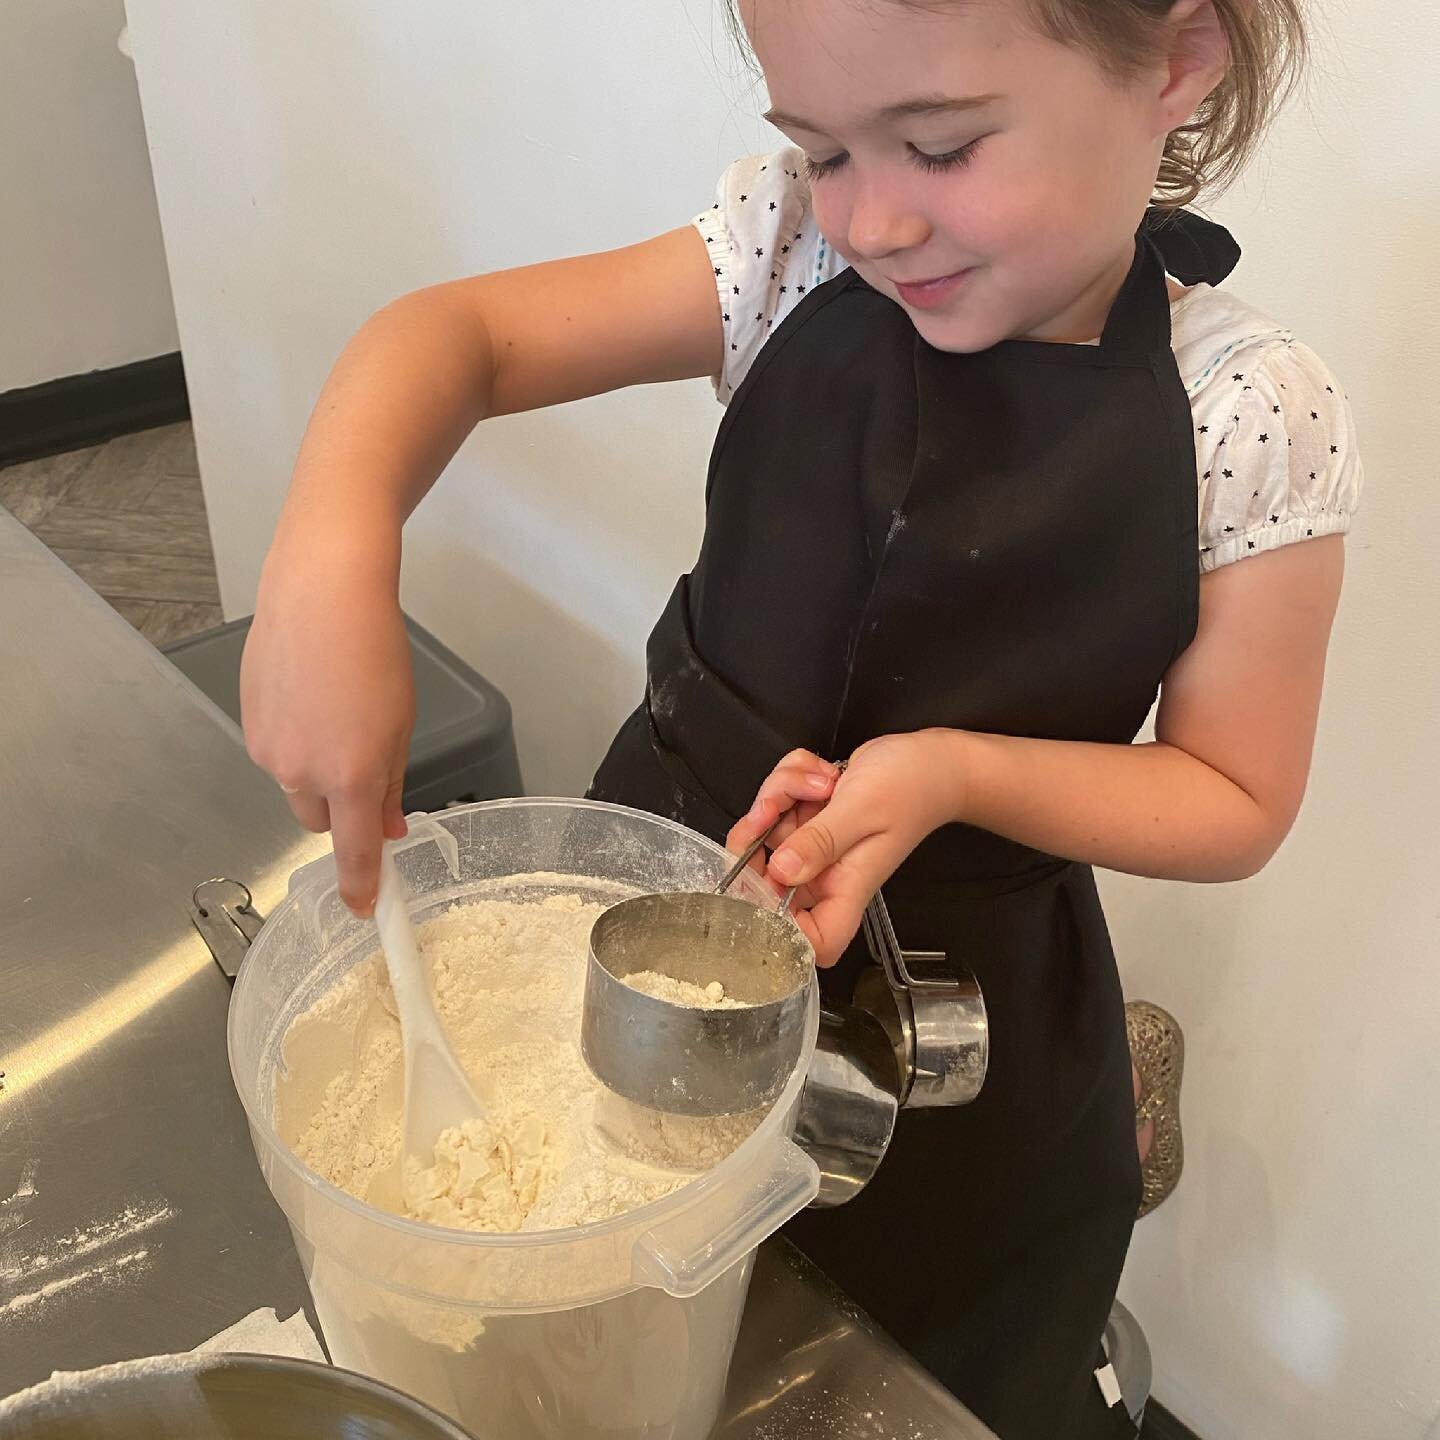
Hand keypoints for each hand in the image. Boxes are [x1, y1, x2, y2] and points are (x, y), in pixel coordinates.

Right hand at [240, 528, 413, 915]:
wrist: (322, 591)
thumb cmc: (375, 651)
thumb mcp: (401, 723)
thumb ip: (392, 785)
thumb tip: (389, 829)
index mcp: (350, 776)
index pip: (352, 852)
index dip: (360, 885)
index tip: (366, 909)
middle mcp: (300, 771)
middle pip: (319, 820)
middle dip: (340, 809)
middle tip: (365, 767)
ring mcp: (267, 747)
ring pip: (296, 784)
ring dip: (316, 769)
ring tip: (338, 711)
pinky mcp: (247, 722)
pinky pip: (277, 750)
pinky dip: (295, 739)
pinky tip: (311, 696)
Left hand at [725, 732, 963, 967]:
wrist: (931, 759)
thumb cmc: (913, 787)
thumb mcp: (862, 810)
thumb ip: (820, 841)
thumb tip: (781, 871)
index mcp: (845, 887)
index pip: (812, 942)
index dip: (779, 931)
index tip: (756, 889)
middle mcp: (827, 873)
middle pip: (766, 880)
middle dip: (757, 835)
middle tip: (772, 807)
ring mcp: (815, 846)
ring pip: (767, 829)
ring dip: (780, 793)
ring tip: (818, 782)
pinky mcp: (810, 820)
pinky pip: (778, 802)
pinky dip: (791, 780)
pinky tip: (822, 774)